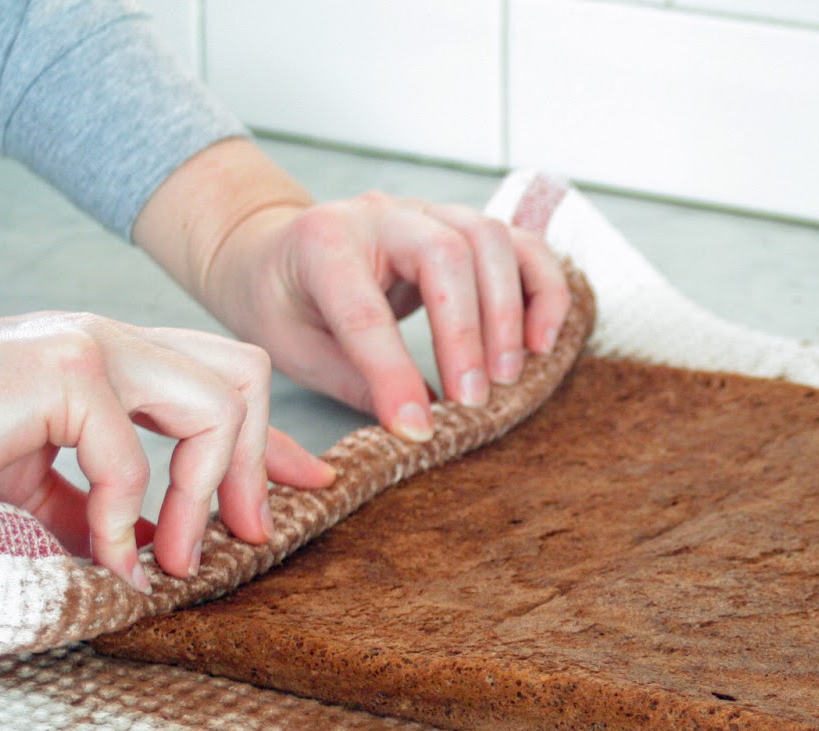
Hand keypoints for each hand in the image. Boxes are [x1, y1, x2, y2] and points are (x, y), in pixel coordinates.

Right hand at [0, 313, 334, 588]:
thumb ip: (101, 504)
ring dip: (204, 497)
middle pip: (244, 375)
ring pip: (219, 406)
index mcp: (103, 359)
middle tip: (247, 536)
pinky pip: (136, 455)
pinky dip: (126, 519)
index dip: (269, 437)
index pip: (222, 377)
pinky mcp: (62, 369)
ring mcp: (87, 343)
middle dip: (257, 460)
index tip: (307, 485)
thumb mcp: (36, 489)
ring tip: (171, 561)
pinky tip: (107, 559)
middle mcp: (105, 338)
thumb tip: (158, 547)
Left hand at [135, 140, 572, 443]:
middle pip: (447, 253)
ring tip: (507, 377)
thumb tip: (423, 425)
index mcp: (322, 243)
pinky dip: (543, 290)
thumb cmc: (282, 302)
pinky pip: (521, 245)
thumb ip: (357, 383)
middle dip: (467, 334)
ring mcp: (428, 213)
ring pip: (491, 239)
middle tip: (472, 400)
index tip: (418, 429)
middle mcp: (380, 215)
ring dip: (509, 314)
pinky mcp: (464, 227)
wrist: (275, 248)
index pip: (365, 308)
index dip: (394, 373)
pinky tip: (542, 341)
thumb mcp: (293, 349)